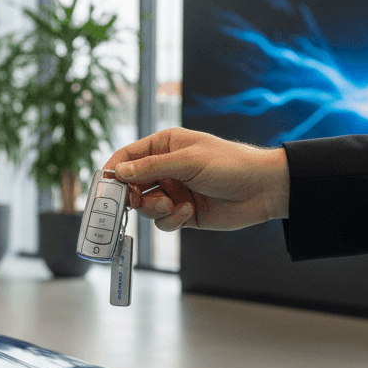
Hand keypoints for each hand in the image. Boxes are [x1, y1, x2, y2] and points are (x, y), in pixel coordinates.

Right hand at [104, 128, 289, 231]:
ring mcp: (173, 191)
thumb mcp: (189, 161)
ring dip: (154, 208)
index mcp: (165, 146)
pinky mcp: (182, 213)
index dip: (113, 170)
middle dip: (131, 195)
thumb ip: (152, 167)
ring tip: (172, 205)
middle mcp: (165, 168)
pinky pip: (162, 221)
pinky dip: (170, 219)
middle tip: (134, 202)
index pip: (128, 157)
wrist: (264, 189)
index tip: (103, 186)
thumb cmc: (230, 164)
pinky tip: (186, 213)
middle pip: (131, 184)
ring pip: (145, 206)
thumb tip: (118, 172)